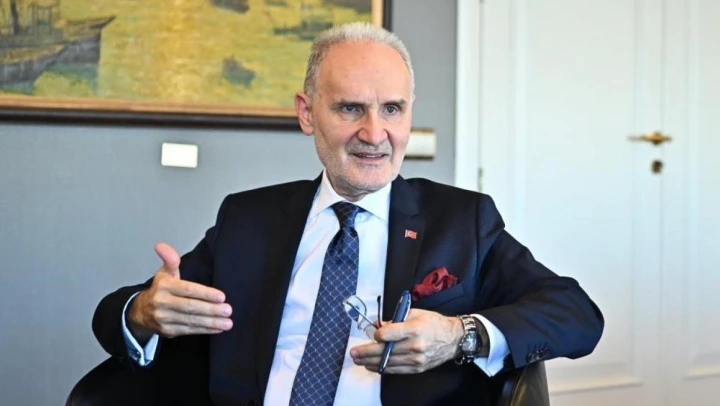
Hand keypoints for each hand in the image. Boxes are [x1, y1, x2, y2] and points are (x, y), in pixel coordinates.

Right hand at [127, 242, 232, 340]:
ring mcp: (164, 319)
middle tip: (228, 310)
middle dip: (211, 310)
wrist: (140, 312)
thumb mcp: (164, 272)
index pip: (188, 290)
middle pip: (190, 307)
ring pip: (191, 320)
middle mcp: (162, 303)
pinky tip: (218, 328)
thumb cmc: (160, 289)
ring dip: (211, 322)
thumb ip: (170, 259)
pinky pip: (188, 330)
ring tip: (227, 322)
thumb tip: (161, 245)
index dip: (205, 294)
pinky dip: (204, 330)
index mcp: (164, 286)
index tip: (222, 297)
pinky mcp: (167, 331)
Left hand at [349, 309, 463, 373]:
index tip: (373, 333)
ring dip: (370, 362)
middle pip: (385, 351)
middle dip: (366, 352)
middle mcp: (415, 345)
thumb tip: (378, 326)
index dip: (377, 334)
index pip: (388, 334)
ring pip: (388, 363)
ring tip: (358, 360)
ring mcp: (416, 359)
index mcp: (414, 328)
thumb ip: (396, 319)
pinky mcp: (417, 367)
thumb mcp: (415, 313)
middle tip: (353, 353)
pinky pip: (396, 370)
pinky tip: (372, 366)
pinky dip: (383, 368)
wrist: (453, 339)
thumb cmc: (433, 322)